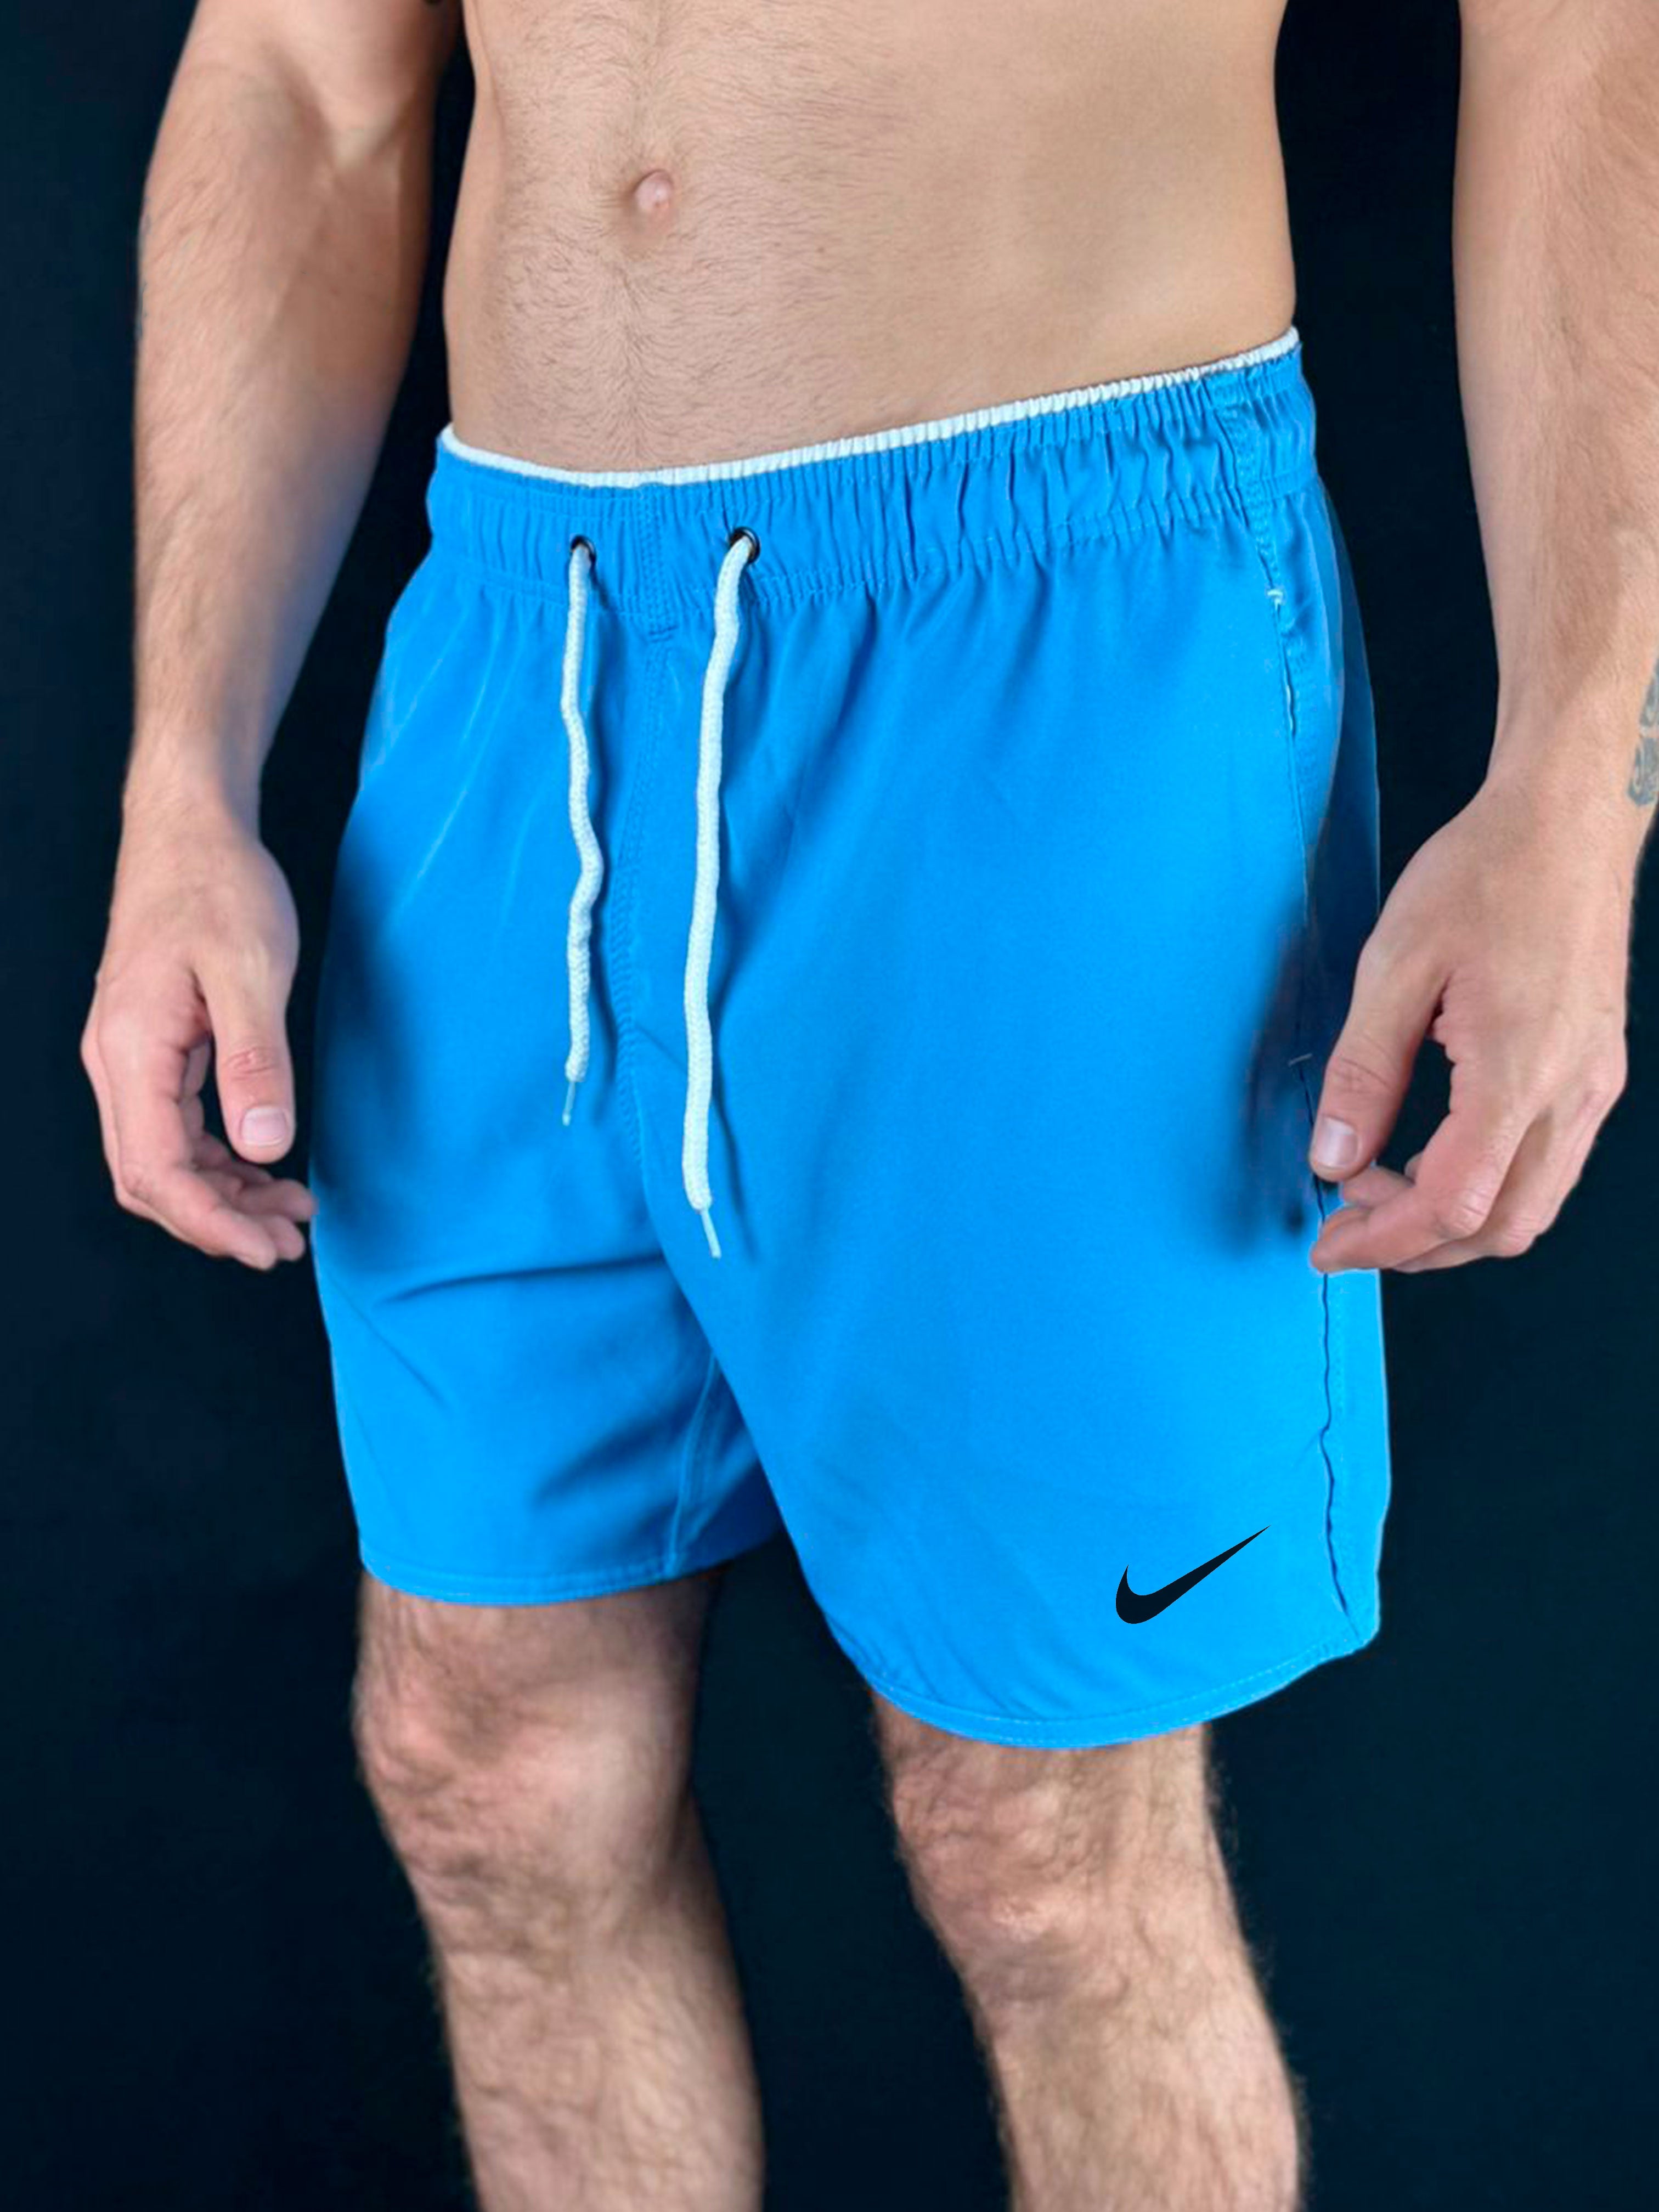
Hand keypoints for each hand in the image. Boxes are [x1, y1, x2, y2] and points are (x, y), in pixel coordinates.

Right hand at [81, 786, 315, 1268]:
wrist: (191, 828)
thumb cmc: (218, 886)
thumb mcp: (251, 971)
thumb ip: (256, 1060)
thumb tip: (265, 1145)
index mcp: (132, 1051)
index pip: (156, 1170)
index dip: (211, 1223)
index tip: (269, 1249)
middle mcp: (118, 1063)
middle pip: (151, 1179)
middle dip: (219, 1222)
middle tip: (289, 1243)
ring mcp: (132, 1057)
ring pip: (164, 1158)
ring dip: (224, 1195)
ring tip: (291, 1213)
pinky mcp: (156, 1048)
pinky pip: (177, 1127)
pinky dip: (221, 1158)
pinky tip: (267, 1166)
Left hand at [1306, 776, 1630, 1273]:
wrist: (1568, 823)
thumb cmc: (1485, 876)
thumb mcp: (1395, 966)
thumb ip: (1364, 1073)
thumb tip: (1333, 1159)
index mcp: (1517, 1072)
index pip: (1452, 1205)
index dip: (1384, 1241)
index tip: (1329, 1245)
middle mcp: (1570, 1093)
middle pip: (1500, 1228)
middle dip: (1417, 1247)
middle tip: (1347, 1225)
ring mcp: (1592, 1086)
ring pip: (1531, 1207)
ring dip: (1454, 1224)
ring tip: (1381, 1193)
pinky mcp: (1596, 1072)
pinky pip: (1549, 1166)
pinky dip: (1488, 1186)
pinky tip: (1433, 1156)